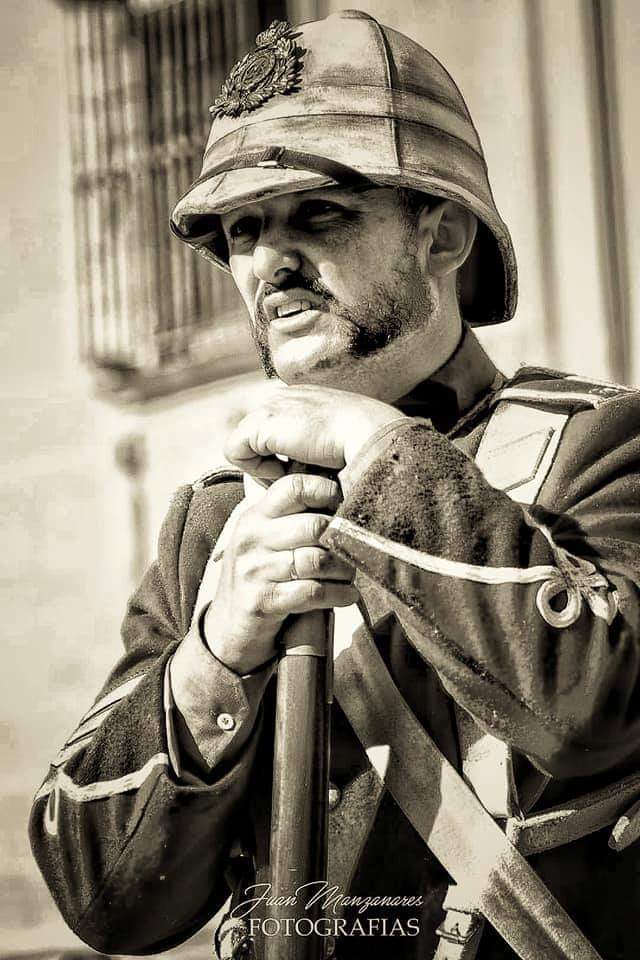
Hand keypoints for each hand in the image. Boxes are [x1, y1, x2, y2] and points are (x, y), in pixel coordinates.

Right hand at [204, 473, 356, 673]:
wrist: (229, 625)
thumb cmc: (260, 576)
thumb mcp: (266, 538)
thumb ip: (293, 518)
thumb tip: (343, 501)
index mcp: (254, 515)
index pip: (294, 487)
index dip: (326, 492)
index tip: (342, 505)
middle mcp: (251, 538)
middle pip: (315, 526)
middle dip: (343, 540)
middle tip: (353, 550)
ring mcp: (254, 570)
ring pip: (319, 560)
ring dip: (344, 570)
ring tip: (349, 574)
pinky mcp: (263, 601)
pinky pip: (313, 592)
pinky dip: (339, 594)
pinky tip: (346, 595)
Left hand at [224, 385, 406, 480]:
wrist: (372, 436)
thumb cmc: (366, 447)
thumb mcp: (340, 442)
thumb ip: (317, 446)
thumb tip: (302, 468)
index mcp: (304, 398)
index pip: (274, 431)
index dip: (283, 457)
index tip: (306, 471)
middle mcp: (284, 396)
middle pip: (256, 439)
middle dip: (271, 462)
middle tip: (296, 478)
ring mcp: (271, 405)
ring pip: (245, 447)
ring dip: (265, 468)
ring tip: (293, 475)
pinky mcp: (261, 421)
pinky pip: (236, 453)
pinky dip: (256, 470)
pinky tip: (284, 471)